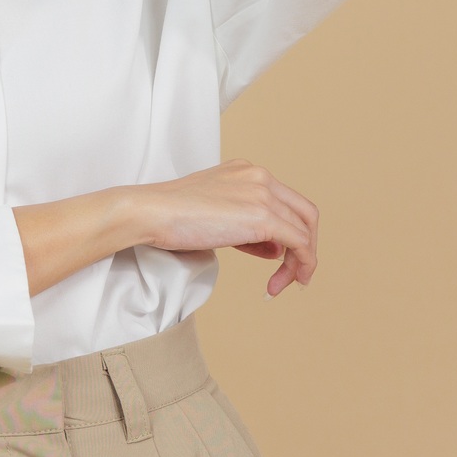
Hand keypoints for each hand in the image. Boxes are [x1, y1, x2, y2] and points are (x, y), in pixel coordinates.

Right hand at [132, 159, 318, 297]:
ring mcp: (262, 194)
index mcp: (247, 171)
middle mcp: (260, 176)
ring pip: (305, 230)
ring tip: (282, 284)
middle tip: (293, 274)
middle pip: (305, 213)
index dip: (289, 232)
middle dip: (304, 247)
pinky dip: (300, 264)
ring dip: (299, 262)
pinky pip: (299, 243)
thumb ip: (247, 225)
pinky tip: (281, 283)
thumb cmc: (171, 216)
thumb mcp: (216, 213)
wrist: (152, 212)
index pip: (286, 201)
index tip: (276, 257)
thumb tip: (274, 248)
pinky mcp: (262, 216)